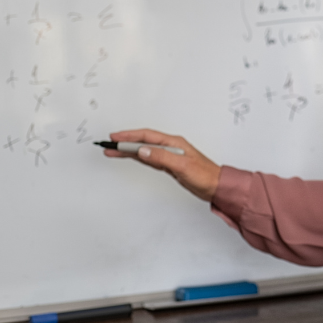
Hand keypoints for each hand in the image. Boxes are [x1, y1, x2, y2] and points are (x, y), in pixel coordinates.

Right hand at [104, 129, 221, 201]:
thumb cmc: (204, 175)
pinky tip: (131, 157)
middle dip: (124, 141)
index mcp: (173, 143)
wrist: (215, 186)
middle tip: (107, 144)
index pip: (146, 136)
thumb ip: (162, 157)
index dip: (129, 136)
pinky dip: (137, 157)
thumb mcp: (182, 166)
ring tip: (113, 150)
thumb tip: (142, 150)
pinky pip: (149, 159)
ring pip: (143, 150)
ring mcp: (169, 156)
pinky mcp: (169, 165)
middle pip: (142, 141)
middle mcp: (170, 147)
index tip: (114, 138)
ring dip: (128, 150)